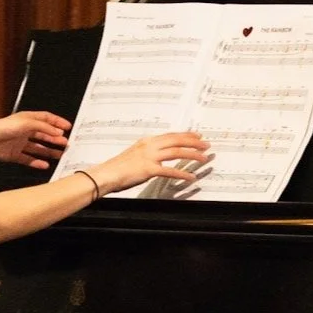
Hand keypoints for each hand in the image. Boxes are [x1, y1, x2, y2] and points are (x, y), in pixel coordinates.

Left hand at [0, 111, 70, 171]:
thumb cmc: (2, 128)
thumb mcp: (25, 123)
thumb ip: (43, 127)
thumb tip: (58, 131)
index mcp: (27, 119)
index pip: (46, 119)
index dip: (57, 122)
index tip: (68, 127)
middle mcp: (24, 130)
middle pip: (43, 134)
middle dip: (55, 138)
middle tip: (67, 143)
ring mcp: (19, 143)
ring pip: (38, 147)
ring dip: (49, 151)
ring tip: (60, 155)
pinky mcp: (14, 155)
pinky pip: (28, 159)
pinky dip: (37, 162)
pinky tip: (45, 165)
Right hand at [87, 132, 209, 197]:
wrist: (106, 174)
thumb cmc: (118, 168)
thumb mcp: (134, 155)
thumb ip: (147, 153)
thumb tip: (159, 157)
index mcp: (147, 141)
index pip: (171, 135)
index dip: (186, 135)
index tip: (197, 135)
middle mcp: (150, 146)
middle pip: (177, 141)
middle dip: (194, 142)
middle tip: (206, 145)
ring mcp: (149, 157)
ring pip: (176, 153)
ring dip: (192, 155)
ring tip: (203, 159)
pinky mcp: (148, 169)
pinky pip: (170, 171)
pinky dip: (182, 174)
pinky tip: (190, 177)